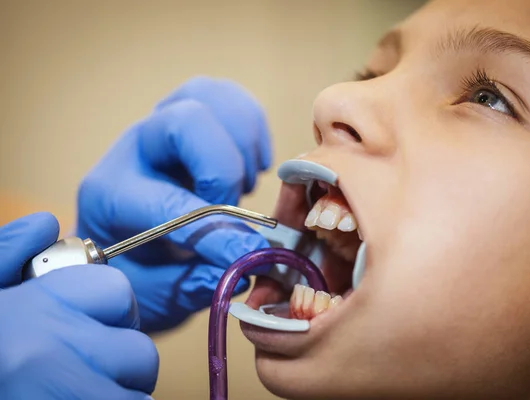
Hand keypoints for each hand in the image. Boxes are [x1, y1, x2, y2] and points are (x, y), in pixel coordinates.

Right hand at [0, 213, 157, 399]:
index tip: (85, 328)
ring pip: (140, 390)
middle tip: (77, 373)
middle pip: (138, 349)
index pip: (118, 292)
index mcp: (24, 311)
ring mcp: (65, 397)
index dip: (107, 313)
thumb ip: (2, 257)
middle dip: (118, 361)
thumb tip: (45, 223)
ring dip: (119, 392)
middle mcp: (44, 354)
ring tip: (73, 391)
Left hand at [77, 77, 271, 332]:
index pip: (167, 200)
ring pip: (208, 96)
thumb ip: (197, 281)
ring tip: (244, 184)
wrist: (126, 241)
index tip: (248, 252)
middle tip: (235, 206)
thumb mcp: (157, 294)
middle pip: (186, 121)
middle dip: (225, 167)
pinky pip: (229, 97)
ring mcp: (164, 124)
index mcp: (112, 196)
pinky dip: (252, 128)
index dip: (215, 226)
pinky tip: (251, 165)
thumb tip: (246, 259)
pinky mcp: (192, 114)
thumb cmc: (138, 270)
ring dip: (242, 142)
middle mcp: (136, 149)